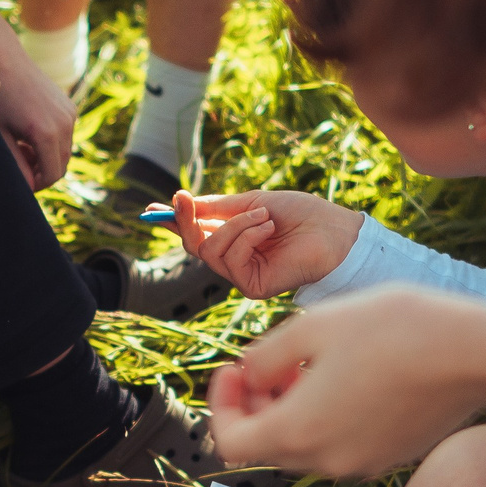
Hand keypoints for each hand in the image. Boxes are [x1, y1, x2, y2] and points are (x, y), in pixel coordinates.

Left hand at [0, 47, 73, 188]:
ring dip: (47, 157)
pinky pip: (66, 135)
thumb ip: (15, 163)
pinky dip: (52, 142)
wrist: (5, 60)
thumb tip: (26, 186)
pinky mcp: (70, 106)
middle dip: (43, 172)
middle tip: (21, 167)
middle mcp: (65, 123)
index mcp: (47, 133)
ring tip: (22, 149)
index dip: (37, 185)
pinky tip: (29, 135)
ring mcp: (70, 113)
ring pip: (65, 151)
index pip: (52, 175)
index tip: (21, 183)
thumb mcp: (1, 135)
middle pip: (62, 165)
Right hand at [174, 189, 362, 298]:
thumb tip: (182, 202)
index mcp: (235, 238)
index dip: (174, 222)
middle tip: (183, 199)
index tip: (152, 208)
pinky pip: (231, 259)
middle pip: (194, 245)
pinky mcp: (253, 287)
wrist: (334, 231)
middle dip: (186, 221)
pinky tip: (269, 228)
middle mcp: (235, 259)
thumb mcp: (253, 202)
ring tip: (264, 215)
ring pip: (210, 251)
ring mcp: (243, 275)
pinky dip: (246, 237)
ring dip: (234, 226)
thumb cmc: (301, 214)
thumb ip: (218, 207)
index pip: (197, 232)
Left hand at [206, 286, 485, 477]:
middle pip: (266, 445)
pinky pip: (340, 444)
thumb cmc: (394, 330)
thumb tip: (249, 374)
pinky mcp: (389, 457)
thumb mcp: (312, 326)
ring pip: (304, 446)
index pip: (229, 441)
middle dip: (257, 404)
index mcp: (298, 431)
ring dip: (292, 410)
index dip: (221, 404)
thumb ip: (266, 356)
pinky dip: (327, 418)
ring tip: (312, 364)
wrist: (475, 354)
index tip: (234, 368)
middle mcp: (326, 460)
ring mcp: (361, 464)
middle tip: (272, 363)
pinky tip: (349, 377)